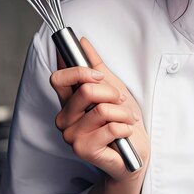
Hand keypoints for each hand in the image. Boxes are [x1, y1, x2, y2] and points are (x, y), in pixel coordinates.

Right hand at [50, 37, 149, 181]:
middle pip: (85, 90)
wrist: (136, 151)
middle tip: (121, 101)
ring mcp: (72, 136)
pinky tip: (125, 134)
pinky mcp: (83, 151)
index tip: (99, 75)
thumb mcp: (112, 87)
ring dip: (123, 112)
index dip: (79, 71)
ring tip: (126, 120)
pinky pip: (111, 127)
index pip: (58, 78)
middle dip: (112, 93)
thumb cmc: (122, 120)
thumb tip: (81, 41)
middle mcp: (65, 119)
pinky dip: (126, 128)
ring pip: (101, 109)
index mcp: (68, 102)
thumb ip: (95, 65)